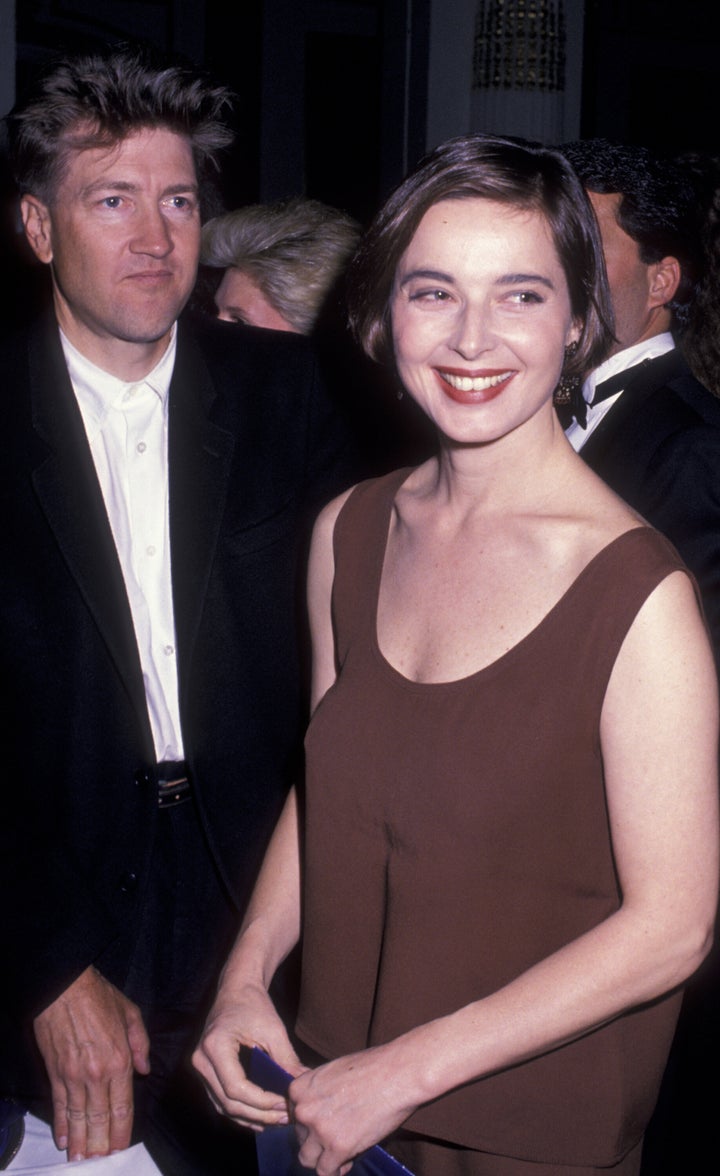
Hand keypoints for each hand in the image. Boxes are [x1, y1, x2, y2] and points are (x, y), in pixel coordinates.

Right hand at [33, 965, 149, 1160]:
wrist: (64, 987)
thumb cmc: (99, 997)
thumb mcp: (130, 1013)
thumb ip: (140, 1043)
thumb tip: (144, 1069)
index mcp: (119, 1060)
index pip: (122, 1106)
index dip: (121, 1131)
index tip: (120, 1148)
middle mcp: (97, 1074)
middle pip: (99, 1118)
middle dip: (100, 1143)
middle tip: (100, 1161)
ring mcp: (73, 1075)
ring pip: (78, 1116)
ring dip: (80, 1140)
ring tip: (81, 1158)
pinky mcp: (55, 1072)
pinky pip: (59, 1104)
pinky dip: (61, 1123)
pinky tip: (63, 1138)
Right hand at [192, 980, 303, 1128]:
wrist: (237, 989)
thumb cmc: (254, 1005)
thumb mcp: (273, 1030)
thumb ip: (286, 1059)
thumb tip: (303, 1084)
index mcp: (214, 1047)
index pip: (236, 1088)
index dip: (262, 1102)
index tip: (285, 1105)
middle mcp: (201, 1061)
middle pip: (228, 1102)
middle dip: (259, 1114)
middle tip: (286, 1117)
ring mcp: (200, 1068)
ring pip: (223, 1106)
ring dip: (251, 1117)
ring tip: (278, 1119)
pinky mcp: (206, 1072)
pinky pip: (221, 1100)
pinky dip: (241, 1111)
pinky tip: (261, 1117)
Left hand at [289, 1044, 420, 1175]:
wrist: (398, 1073)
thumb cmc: (373, 1068)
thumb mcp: (334, 1072)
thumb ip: (319, 1094)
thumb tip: (317, 1117)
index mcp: (300, 1088)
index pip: (294, 1116)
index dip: (311, 1122)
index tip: (326, 1123)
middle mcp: (304, 1110)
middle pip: (300, 1137)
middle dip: (317, 1140)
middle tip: (339, 1136)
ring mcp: (319, 1130)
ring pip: (307, 1158)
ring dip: (322, 1158)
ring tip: (340, 1153)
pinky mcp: (338, 1148)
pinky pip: (325, 1172)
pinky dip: (335, 1171)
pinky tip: (346, 1163)